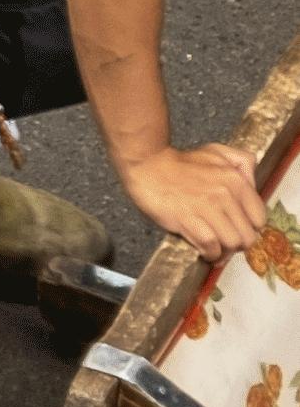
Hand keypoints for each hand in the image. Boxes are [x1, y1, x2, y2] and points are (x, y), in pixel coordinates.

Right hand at [127, 137, 268, 265]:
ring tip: (215, 248)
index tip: (238, 230)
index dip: (249, 228)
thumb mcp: (216, 153)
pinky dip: (210, 253)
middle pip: (247, 236)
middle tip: (224, 242)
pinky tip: (204, 251)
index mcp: (235, 180)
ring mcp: (206, 207)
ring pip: (231, 243)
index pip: (259, 219)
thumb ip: (241, 162)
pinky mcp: (187, 218)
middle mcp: (225, 194)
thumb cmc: (179, 163)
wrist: (145, 163)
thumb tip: (252, 181)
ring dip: (224, 251)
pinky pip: (210, 245)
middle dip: (237, 244)